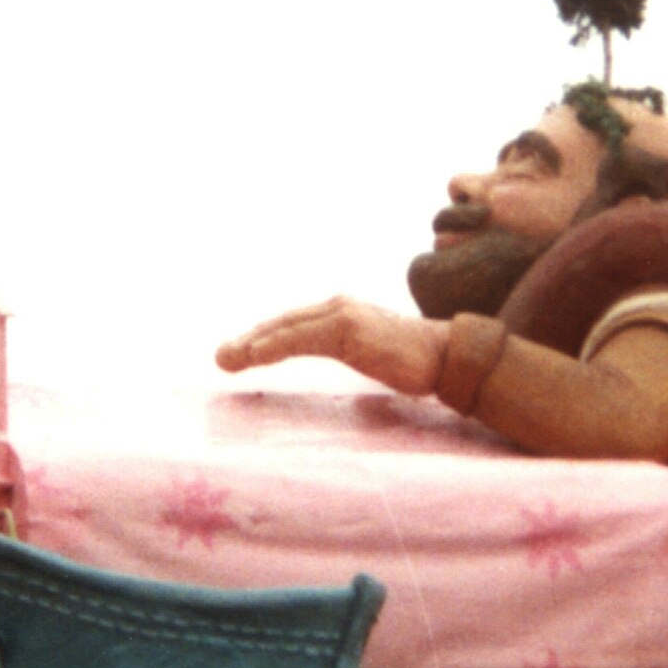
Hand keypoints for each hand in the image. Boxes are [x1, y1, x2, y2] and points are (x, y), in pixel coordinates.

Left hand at [216, 298, 447, 396]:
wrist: (445, 355)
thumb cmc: (413, 360)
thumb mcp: (370, 353)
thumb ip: (349, 350)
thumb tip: (341, 358)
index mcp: (340, 313)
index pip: (292, 326)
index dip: (263, 338)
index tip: (239, 354)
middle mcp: (336, 307)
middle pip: (282, 324)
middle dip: (249, 341)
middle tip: (222, 357)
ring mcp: (341, 316)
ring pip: (285, 330)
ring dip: (252, 345)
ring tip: (227, 360)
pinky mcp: (347, 330)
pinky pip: (300, 339)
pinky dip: (273, 346)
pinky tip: (253, 356)